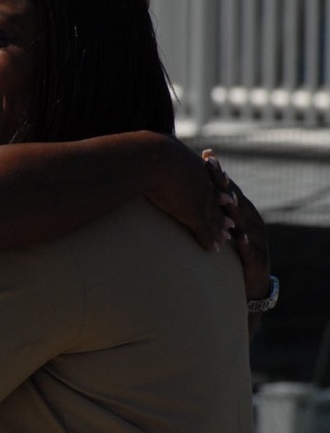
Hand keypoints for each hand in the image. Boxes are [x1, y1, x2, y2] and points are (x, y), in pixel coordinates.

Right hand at [143, 136, 234, 251]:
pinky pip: (206, 230)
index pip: (207, 181)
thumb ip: (148, 152)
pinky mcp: (195, 213)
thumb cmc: (146, 152)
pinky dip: (211, 241)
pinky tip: (213, 250)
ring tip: (227, 237)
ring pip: (215, 216)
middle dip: (223, 211)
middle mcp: (201, 181)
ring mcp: (200, 197)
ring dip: (221, 228)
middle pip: (216, 199)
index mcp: (192, 166)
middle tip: (232, 221)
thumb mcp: (151, 148)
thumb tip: (136, 149)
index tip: (222, 198)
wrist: (153, 158)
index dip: (214, 190)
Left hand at [202, 150, 270, 299]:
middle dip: (224, 181)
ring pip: (245, 218)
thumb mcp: (214, 224)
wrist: (254, 277)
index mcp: (237, 208)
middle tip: (213, 166)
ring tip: (227, 197)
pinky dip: (244, 242)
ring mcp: (253, 235)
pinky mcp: (256, 256)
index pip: (224, 186)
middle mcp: (247, 217)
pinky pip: (250, 249)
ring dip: (237, 207)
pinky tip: (239, 238)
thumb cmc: (230, 245)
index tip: (205, 155)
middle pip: (234, 195)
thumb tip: (176, 192)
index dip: (215, 171)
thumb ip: (201, 208)